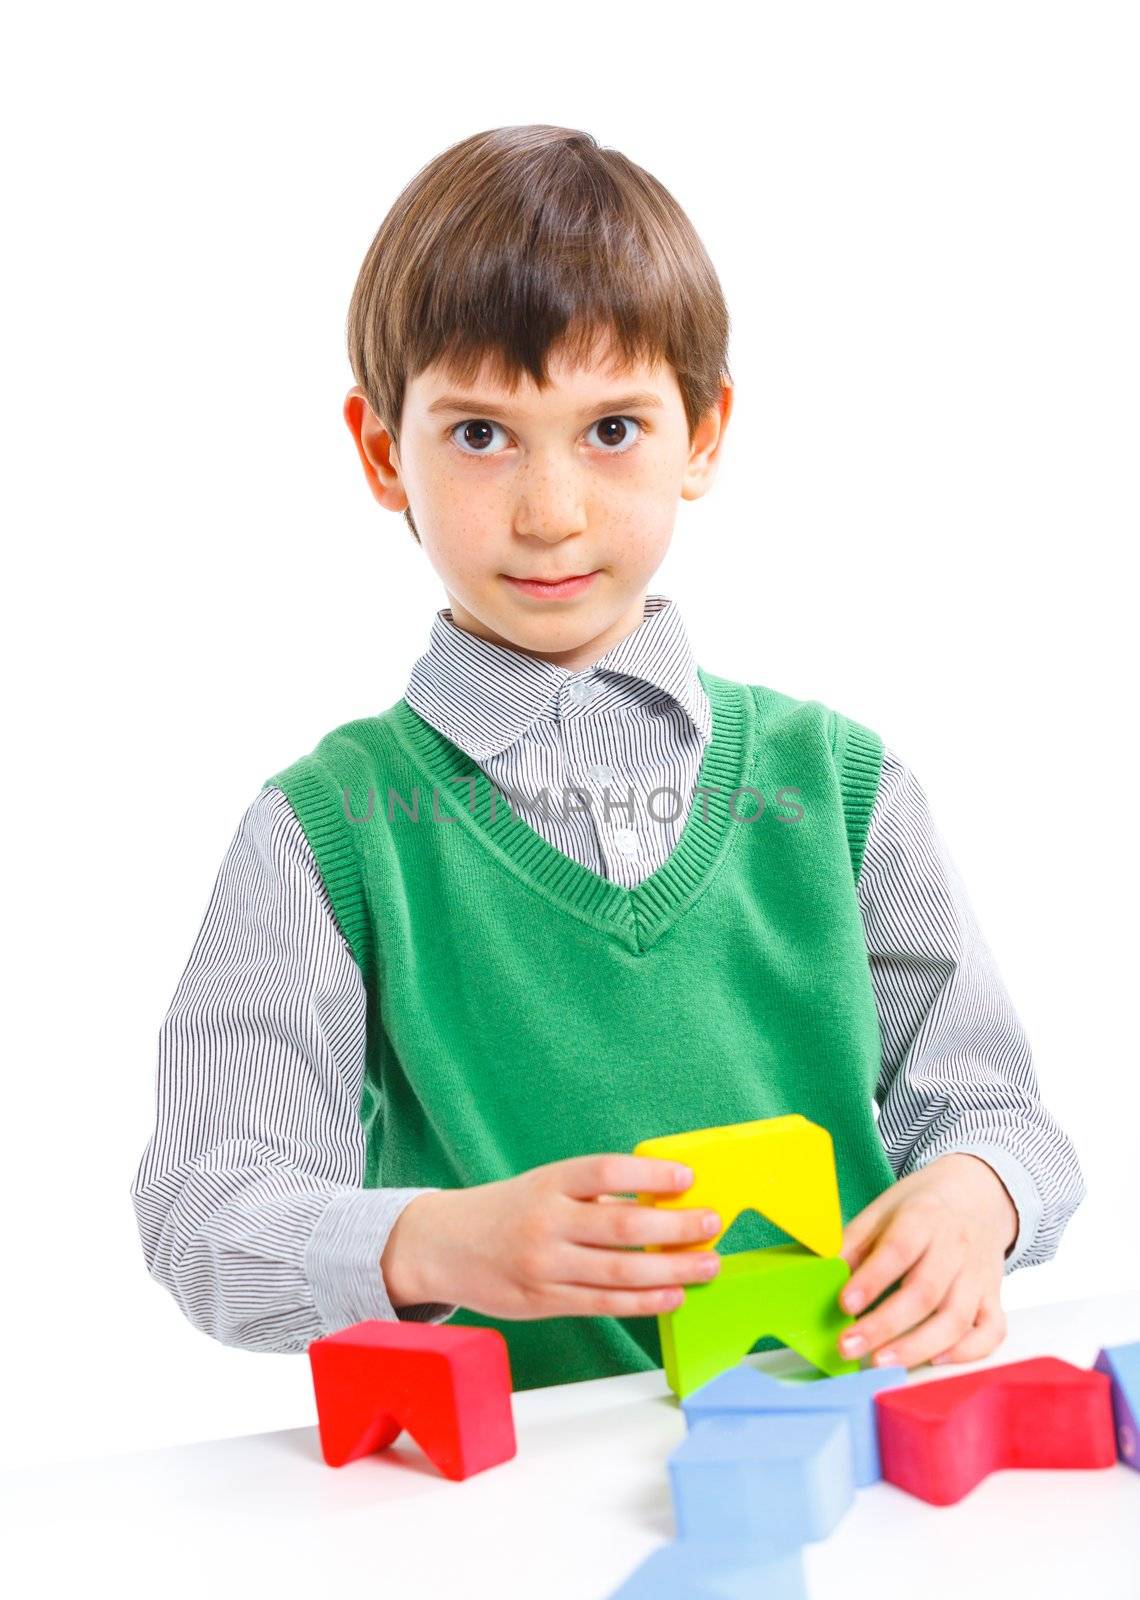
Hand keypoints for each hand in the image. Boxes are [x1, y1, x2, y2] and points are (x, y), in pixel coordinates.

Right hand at [380, 1154, 722, 1318]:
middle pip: (621, 1226)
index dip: (650, 1174)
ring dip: (672, 1270)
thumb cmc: (508, 1211)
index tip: (687, 1178)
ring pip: (619, 1272)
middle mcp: (546, 1223)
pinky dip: (644, 1302)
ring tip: (707, 1264)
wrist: (442, 1246)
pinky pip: (603, 1305)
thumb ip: (594, 1195)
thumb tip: (662, 1202)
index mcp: (548, 1183)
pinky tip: (673, 1295)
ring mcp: (544, 1266)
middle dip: (675, 1227)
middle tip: (712, 1223)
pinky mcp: (543, 1302)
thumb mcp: (544, 1186)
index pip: (605, 1171)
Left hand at [835, 1152, 1017, 1370]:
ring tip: (881, 1362)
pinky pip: (990, 1331)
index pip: (898, 1251)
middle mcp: (954, 1249)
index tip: (844, 1303)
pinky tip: (935, 1361)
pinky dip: (967, 1351)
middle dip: (884, 1325)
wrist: (978, 1193)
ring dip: (917, 1346)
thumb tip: (824, 1273)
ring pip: (955, 1319)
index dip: (871, 1279)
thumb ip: (855, 1241)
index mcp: (922, 1218)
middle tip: (849, 1346)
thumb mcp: (883, 1208)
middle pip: (924, 1292)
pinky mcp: (993, 1297)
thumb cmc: (922, 1206)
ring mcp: (978, 1276)